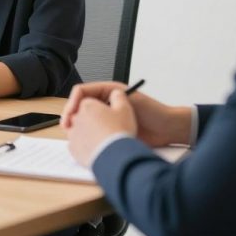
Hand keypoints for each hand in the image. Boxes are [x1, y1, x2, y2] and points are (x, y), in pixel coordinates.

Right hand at [62, 81, 191, 147]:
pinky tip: (86, 143)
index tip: (70, 115)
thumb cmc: (153, 112)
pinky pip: (93, 133)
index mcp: (109, 91)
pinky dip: (87, 137)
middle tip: (67, 128)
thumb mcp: (129, 100)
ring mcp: (107, 117)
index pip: (82, 92)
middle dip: (72, 116)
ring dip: (78, 127)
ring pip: (84, 120)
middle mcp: (106, 103)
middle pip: (80, 107)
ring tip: (74, 136)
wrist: (168, 130)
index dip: (73, 103)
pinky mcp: (111, 131)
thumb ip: (111, 98)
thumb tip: (87, 103)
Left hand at [66, 91, 136, 166]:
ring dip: (86, 131)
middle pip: (80, 114)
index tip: (105, 112)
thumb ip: (118, 96)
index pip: (87, 101)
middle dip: (90, 118)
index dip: (97, 106)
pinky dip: (85, 144)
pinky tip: (98, 147)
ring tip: (102, 137)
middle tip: (104, 125)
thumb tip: (116, 93)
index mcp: (86, 106)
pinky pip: (77, 144)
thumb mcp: (125, 109)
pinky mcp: (73, 150)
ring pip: (78, 129)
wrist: (115, 157)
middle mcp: (76, 118)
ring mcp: (73, 135)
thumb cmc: (119, 133)